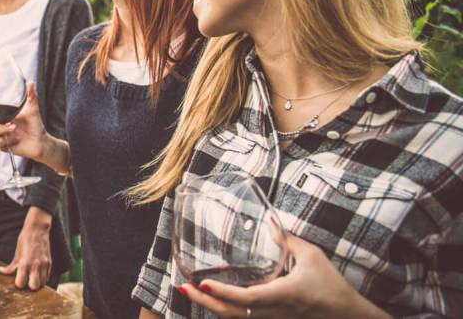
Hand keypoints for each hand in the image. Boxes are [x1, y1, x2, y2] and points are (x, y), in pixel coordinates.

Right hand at [0, 83, 47, 161]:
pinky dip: (9, 140)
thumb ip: (31, 96)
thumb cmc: (35, 125)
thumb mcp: (32, 109)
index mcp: (4, 118)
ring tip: (14, 127)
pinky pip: (1, 143)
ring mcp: (3, 137)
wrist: (42, 142)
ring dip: (3, 129)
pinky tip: (18, 139)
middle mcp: (2, 127)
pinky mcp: (6, 147)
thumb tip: (30, 83)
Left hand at [0, 207, 52, 290]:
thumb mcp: (16, 253)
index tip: (18, 280)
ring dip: (36, 283)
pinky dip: (42, 278)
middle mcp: (35, 265)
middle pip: (34, 287)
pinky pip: (47, 277)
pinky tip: (37, 273)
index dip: (18, 284)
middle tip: (26, 281)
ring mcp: (44, 264)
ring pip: (42, 284)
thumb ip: (11, 266)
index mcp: (25, 263)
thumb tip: (1, 271)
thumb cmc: (25, 239)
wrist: (37, 229)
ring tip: (32, 277)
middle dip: (29, 286)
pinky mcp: (50, 263)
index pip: (21, 283)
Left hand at [178, 233, 387, 318]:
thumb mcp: (313, 256)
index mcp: (283, 295)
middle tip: (182, 286)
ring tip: (190, 290)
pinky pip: (244, 317)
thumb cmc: (331, 284)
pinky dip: (225, 308)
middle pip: (233, 314)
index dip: (223, 294)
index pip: (247, 299)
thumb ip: (288, 239)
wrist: (348, 314)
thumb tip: (268, 222)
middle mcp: (275, 312)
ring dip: (211, 306)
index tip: (203, 285)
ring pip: (236, 318)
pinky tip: (212, 297)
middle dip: (205, 302)